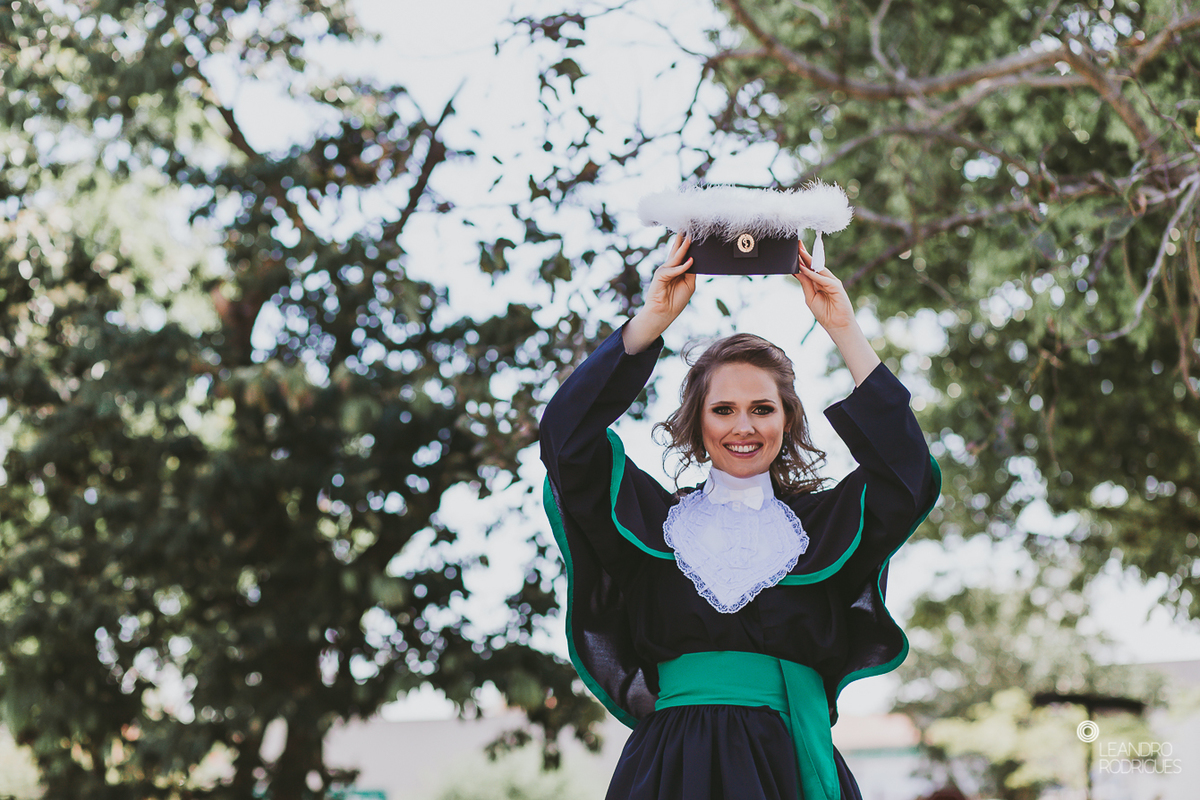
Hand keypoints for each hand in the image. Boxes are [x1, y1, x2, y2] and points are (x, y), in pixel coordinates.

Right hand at [622, 233, 694, 353]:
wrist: (664, 313)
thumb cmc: (676, 300)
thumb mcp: (689, 284)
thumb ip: (690, 272)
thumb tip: (693, 259)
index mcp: (676, 270)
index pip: (681, 254)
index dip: (686, 245)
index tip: (693, 234)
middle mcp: (670, 268)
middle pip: (676, 251)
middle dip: (682, 240)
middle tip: (688, 228)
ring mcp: (664, 271)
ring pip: (675, 257)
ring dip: (682, 247)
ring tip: (689, 238)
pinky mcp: (660, 275)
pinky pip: (673, 269)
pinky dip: (682, 266)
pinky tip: (690, 261)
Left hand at [790, 236, 855, 331]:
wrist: (837, 325)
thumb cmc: (824, 313)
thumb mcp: (810, 297)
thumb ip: (805, 284)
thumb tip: (798, 271)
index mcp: (819, 283)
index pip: (809, 269)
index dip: (802, 260)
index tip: (793, 251)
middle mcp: (826, 280)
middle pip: (814, 265)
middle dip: (805, 255)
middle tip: (797, 245)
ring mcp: (831, 282)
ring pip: (818, 269)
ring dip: (808, 261)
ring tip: (798, 252)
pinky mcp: (836, 286)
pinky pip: (822, 278)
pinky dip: (813, 274)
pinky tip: (804, 269)